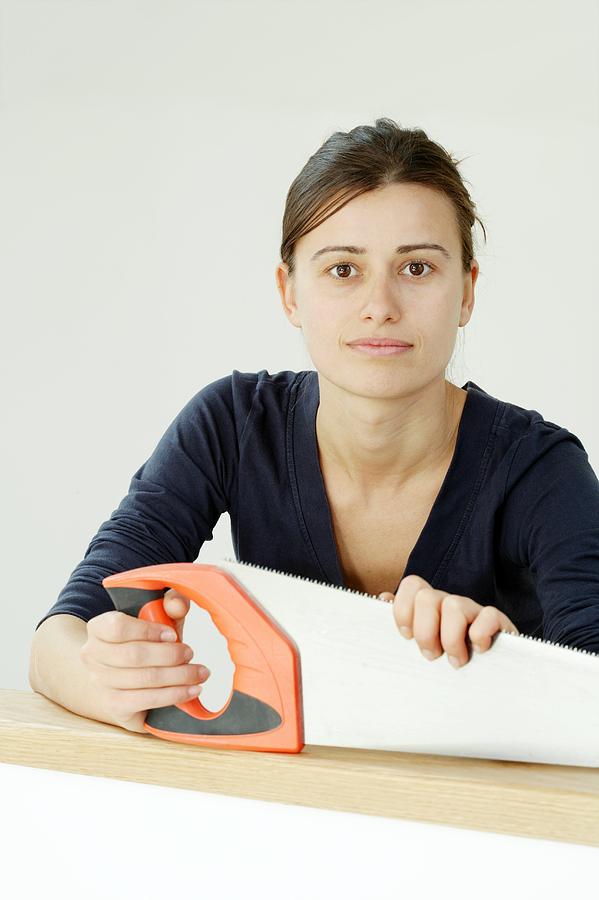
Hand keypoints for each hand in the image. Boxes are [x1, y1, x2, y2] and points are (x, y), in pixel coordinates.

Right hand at [80, 588, 208, 731]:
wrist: (122, 680)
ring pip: (145, 679)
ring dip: (179, 676)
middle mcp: (92, 656)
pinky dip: (174, 695)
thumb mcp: (157, 619)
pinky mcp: (114, 706)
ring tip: (200, 673)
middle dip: (170, 655)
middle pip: (135, 655)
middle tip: (191, 653)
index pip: (118, 627)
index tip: (172, 634)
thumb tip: (177, 605)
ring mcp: (100, 683)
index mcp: (98, 628)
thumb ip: (169, 604)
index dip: (148, 631)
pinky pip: (147, 700)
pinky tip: (192, 690)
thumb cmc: (143, 643)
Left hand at [380, 574, 519, 668]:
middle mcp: (450, 603)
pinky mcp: (499, 623)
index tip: (407, 637)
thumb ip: (404, 621)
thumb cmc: (449, 661)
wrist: (491, 682)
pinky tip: (479, 650)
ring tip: (455, 661)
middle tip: (431, 654)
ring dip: (451, 639)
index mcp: (431, 605)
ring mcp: (475, 611)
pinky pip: (488, 615)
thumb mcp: (423, 644)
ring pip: (454, 605)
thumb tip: (383, 597)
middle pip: (427, 596)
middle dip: (425, 631)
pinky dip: (480, 635)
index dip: (403, 610)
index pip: (412, 585)